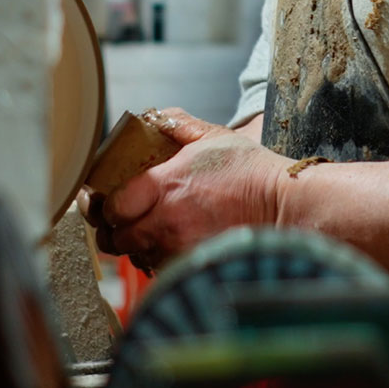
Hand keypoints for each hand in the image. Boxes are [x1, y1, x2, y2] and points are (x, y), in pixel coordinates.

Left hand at [79, 107, 292, 271]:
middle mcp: (165, 222)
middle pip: (115, 238)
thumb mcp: (211, 135)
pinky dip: (157, 259)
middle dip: (113, 229)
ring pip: (135, 256)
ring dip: (136, 245)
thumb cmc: (250, 171)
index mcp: (164, 185)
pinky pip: (159, 269)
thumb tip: (150, 118)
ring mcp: (178, 249)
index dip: (105, 205)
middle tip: (120, 220)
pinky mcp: (192, 267)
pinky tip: (168, 243)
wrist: (283, 206)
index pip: (111, 206)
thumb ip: (175, 123)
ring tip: (148, 230)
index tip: (109, 201)